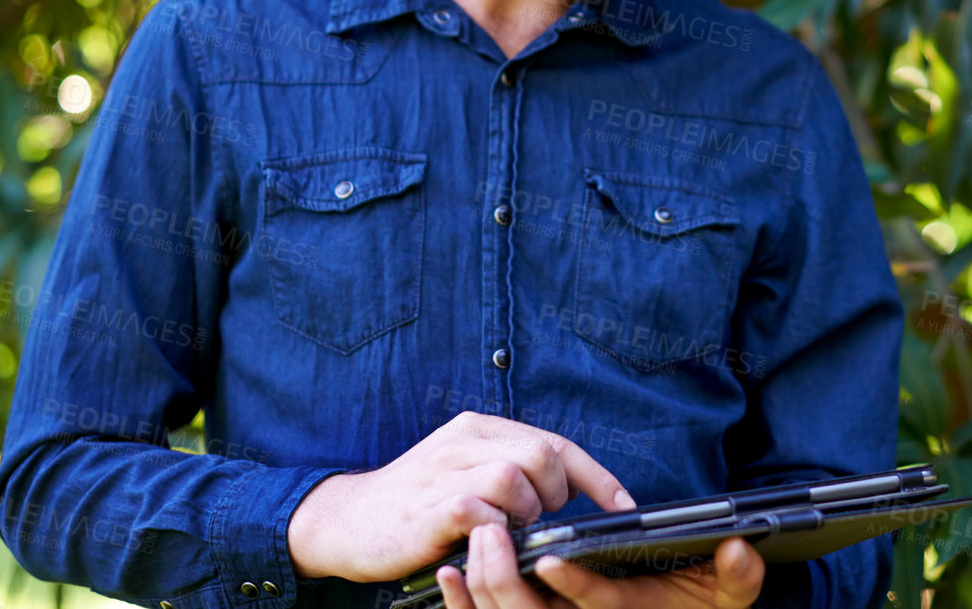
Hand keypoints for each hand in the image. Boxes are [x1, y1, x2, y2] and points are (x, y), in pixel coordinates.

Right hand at [285, 411, 636, 583]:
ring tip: (510, 532)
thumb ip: (508, 471)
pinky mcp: (428, 506)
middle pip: (541, 453)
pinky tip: (485, 542)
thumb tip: (568, 494)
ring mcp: (443, 471)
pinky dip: (494, 532)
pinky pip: (479, 511)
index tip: (625, 507)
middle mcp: (463, 441)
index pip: (554, 443)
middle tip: (540, 521)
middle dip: (556, 493)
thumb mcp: (463, 472)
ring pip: (514, 475)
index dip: (596, 477)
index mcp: (478, 429)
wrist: (346, 521)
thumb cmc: (414, 504)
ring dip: (525, 513)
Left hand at [436, 522, 765, 608]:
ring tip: (475, 537)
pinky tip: (447, 573)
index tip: (549, 559)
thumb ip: (735, 579)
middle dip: (504, 581)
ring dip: (481, 585)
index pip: (596, 608)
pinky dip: (462, 604)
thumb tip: (742, 547)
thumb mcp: (723, 600)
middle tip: (491, 532)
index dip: (573, 588)